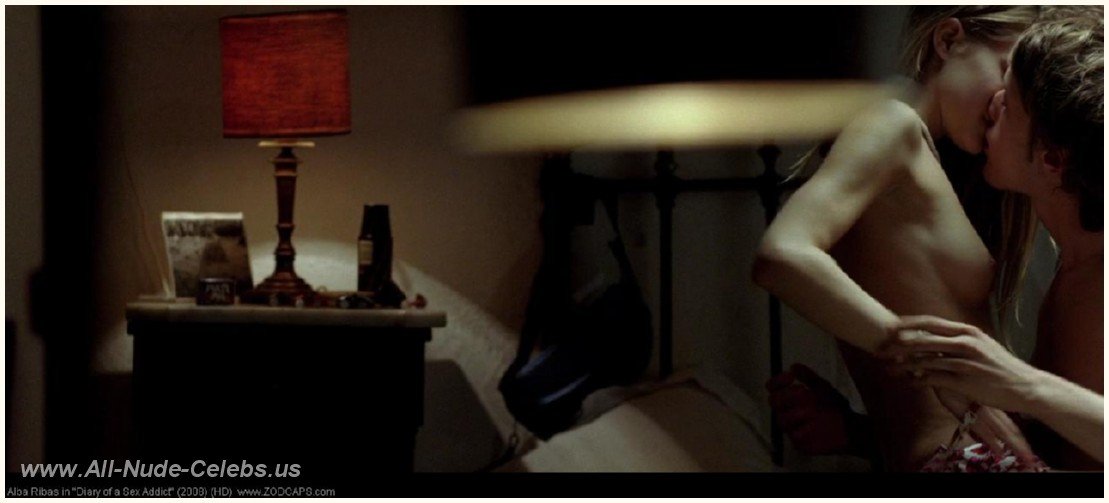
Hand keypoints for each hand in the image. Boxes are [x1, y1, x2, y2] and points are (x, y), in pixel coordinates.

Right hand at [767, 363, 859, 455]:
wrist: (850, 427)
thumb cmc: (835, 407)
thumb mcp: (822, 387)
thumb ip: (808, 377)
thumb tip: (794, 366)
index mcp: (790, 399)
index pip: (773, 388)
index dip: (777, 382)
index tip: (789, 376)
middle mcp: (787, 412)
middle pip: (774, 402)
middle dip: (787, 396)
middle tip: (802, 392)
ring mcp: (792, 428)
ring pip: (783, 419)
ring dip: (799, 412)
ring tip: (814, 410)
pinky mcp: (799, 443)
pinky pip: (795, 435)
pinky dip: (805, 428)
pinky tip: (816, 425)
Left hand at [879, 315, 1040, 460]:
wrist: (1025, 386)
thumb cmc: (999, 367)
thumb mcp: (981, 345)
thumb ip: (958, 339)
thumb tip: (934, 336)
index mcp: (968, 331)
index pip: (931, 322)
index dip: (908, 324)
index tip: (891, 327)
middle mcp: (966, 343)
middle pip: (924, 339)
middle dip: (899, 343)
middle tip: (881, 347)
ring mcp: (965, 362)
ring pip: (925, 360)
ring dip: (904, 364)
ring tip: (888, 367)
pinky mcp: (965, 381)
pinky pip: (933, 379)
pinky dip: (917, 380)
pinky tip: (908, 381)